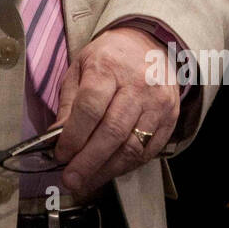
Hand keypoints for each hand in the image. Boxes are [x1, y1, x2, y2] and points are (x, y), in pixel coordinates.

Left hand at [52, 27, 178, 198]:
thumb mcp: (80, 67)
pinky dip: (126, 166)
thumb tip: (57, 138)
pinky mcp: (171, 118)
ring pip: (132, 147)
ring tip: (87, 182)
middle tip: (71, 180)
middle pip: (112, 131)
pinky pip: (148, 151)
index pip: (90, 107)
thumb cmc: (110, 57)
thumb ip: (70, 103)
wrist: (151, 44)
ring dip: (106, 170)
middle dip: (88, 162)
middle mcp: (138, 85)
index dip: (74, 136)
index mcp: (108, 67)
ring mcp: (158, 103)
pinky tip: (109, 171)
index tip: (60, 155)